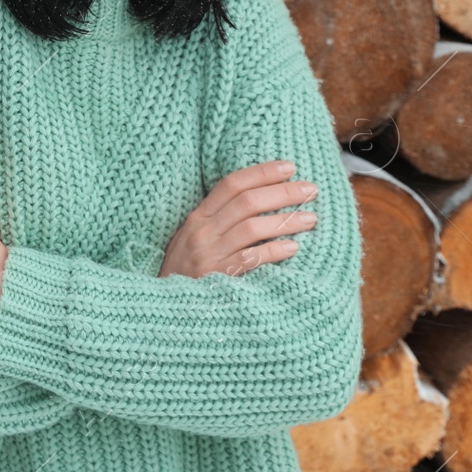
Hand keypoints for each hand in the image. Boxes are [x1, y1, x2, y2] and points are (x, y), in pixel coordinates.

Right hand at [157, 160, 317, 278]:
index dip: (262, 173)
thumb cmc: (185, 270)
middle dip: (282, 192)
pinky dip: (272, 251)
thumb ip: (218, 221)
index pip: (232, 184)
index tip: (290, 167)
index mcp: (198, 217)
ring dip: (285, 221)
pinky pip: (249, 260)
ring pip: (251, 228)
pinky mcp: (216, 278)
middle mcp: (202, 231)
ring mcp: (209, 254)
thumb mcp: (192, 238)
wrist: (161, 305)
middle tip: (310, 190)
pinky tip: (293, 249)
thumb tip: (259, 202)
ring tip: (310, 219)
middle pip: (246, 202)